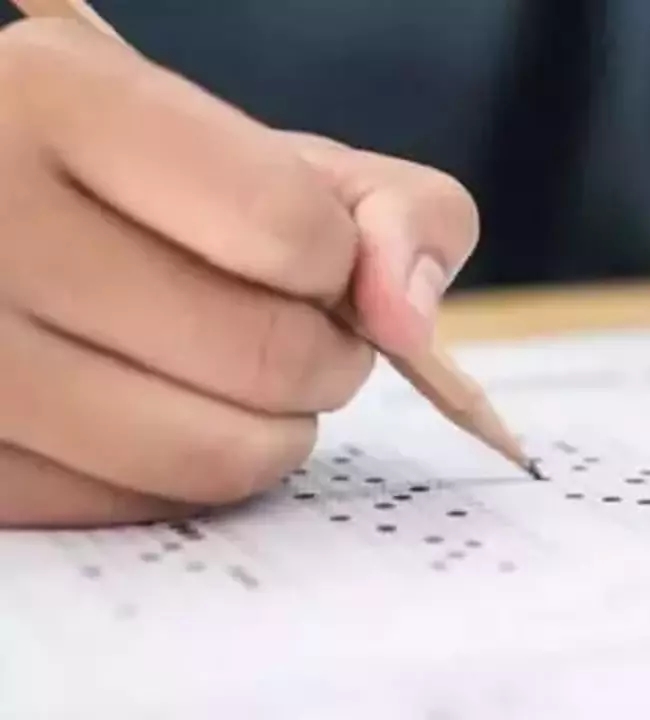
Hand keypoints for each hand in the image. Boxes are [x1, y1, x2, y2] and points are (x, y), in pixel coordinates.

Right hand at [0, 19, 477, 526]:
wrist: (7, 224)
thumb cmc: (157, 188)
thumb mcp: (269, 154)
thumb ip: (391, 206)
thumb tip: (408, 319)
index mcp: (62, 105)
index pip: (290, 228)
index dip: (336, 259)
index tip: (313, 256)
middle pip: (267, 357)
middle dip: (325, 354)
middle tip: (293, 329)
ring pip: (212, 455)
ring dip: (275, 429)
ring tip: (239, 376)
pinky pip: (143, 508)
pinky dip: (189, 472)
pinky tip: (160, 410)